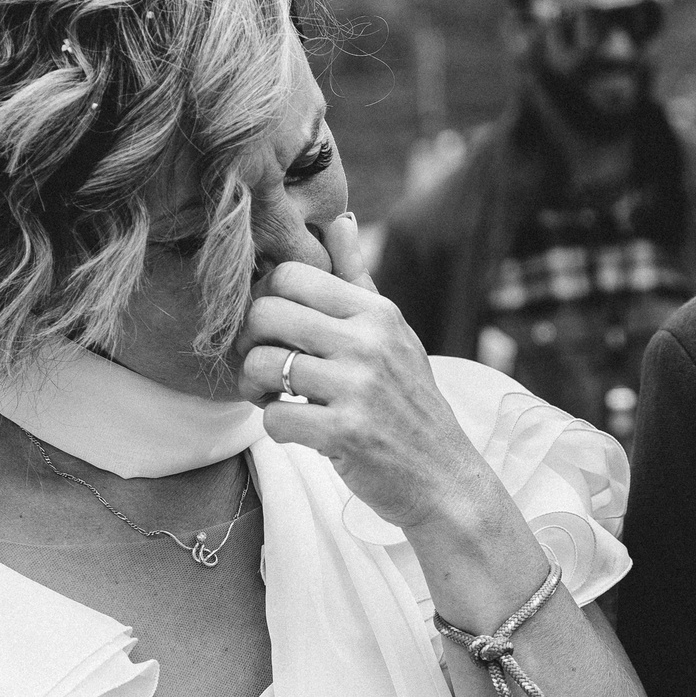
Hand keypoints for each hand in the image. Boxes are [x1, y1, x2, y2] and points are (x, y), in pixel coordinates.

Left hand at [239, 213, 509, 538]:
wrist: (443, 476)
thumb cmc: (409, 402)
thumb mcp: (394, 334)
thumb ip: (358, 279)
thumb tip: (339, 220)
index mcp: (376, 312)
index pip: (290, 275)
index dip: (267, 300)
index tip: (276, 330)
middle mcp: (369, 342)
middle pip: (265, 313)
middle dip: (252, 342)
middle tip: (265, 366)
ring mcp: (359, 388)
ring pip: (262, 364)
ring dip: (256, 387)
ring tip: (275, 398)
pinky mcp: (346, 433)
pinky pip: (275, 417)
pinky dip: (277, 427)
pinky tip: (299, 429)